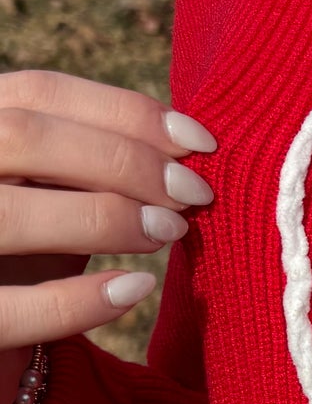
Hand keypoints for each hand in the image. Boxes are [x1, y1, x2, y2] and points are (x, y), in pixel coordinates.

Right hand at [0, 68, 215, 395]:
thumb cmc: (21, 259)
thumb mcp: (52, 198)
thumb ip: (94, 169)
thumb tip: (186, 150)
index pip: (37, 93)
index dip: (124, 111)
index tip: (200, 142)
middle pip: (23, 137)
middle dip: (123, 159)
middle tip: (195, 193)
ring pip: (7, 213)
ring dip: (103, 217)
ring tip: (170, 231)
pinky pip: (5, 309)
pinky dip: (74, 301)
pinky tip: (134, 289)